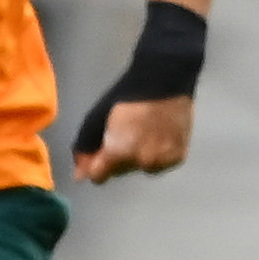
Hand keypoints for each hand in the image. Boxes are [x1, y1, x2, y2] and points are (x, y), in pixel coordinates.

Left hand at [73, 94, 192, 182]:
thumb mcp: (97, 119)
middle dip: (118, 158)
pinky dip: (157, 155)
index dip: (95, 166)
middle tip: (125, 133)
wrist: (164, 82)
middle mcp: (142, 162)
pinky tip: (157, 136)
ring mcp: (163, 161)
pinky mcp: (178, 157)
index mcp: (119, 152)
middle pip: (120, 171)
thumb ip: (86, 147)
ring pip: (141, 169)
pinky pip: (160, 164)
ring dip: (138, 158)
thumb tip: (80, 174)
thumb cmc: (126, 97)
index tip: (99, 155)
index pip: (98, 177)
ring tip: (142, 133)